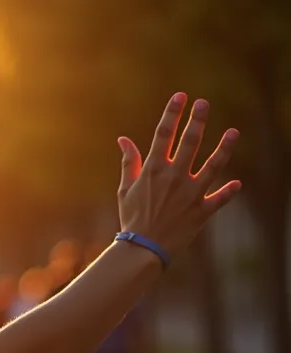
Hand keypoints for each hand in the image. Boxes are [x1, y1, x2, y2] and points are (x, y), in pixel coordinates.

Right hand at [117, 93, 240, 260]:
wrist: (143, 248)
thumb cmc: (131, 217)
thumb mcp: (125, 189)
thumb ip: (129, 162)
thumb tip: (123, 139)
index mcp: (153, 170)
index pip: (163, 134)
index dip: (172, 113)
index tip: (181, 96)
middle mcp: (174, 177)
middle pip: (190, 142)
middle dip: (197, 120)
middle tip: (204, 103)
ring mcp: (191, 193)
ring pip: (213, 165)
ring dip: (224, 147)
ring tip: (233, 132)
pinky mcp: (202, 211)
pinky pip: (220, 199)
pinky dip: (229, 191)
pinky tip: (237, 183)